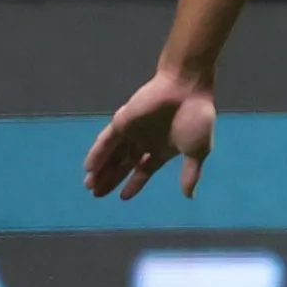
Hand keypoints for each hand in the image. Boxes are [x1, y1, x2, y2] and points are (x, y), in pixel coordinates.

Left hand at [83, 70, 216, 200]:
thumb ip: (190, 174)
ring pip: (113, 154)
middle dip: (111, 179)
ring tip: (89, 186)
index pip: (143, 169)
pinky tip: (89, 168)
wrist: (187, 88)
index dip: (134, 183)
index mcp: (162, 148)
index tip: (122, 197)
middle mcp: (144, 141)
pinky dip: (97, 154)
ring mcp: (132, 131)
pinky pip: (106, 141)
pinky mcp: (122, 121)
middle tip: (96, 194)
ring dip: (101, 170)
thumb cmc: (195, 117)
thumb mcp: (198, 150)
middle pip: (123, 164)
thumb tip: (189, 197)